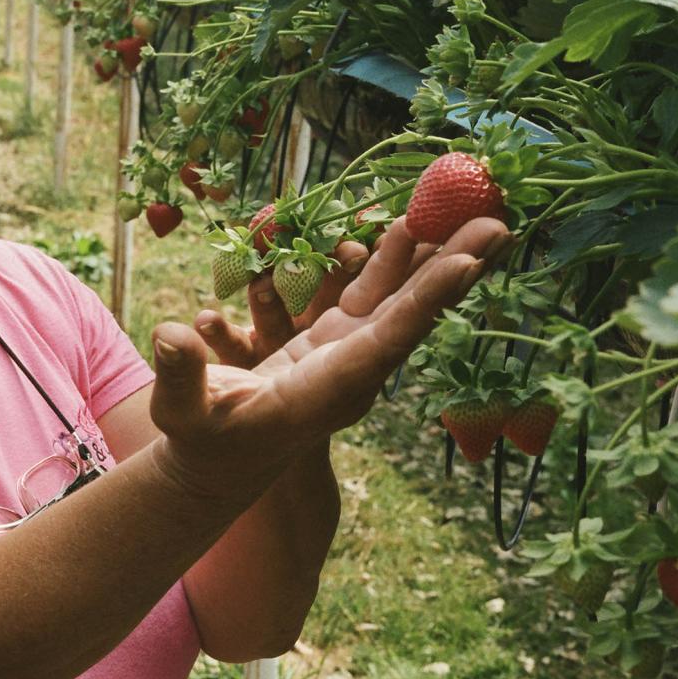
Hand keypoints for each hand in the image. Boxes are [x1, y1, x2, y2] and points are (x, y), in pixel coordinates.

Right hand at [146, 213, 510, 507]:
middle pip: (414, 312)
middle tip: (503, 220)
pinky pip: (377, 296)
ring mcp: (350, 355)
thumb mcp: (183, 412)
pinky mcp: (337, 341)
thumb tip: (174, 333)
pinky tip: (414, 228)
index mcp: (326, 389)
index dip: (428, 299)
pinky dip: (397, 262)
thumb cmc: (200, 441)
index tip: (471, 262)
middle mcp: (354, 372)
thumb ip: (182, 373)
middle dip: (456, 266)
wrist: (220, 467)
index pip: (386, 338)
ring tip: (474, 211)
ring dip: (436, 256)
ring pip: (402, 299)